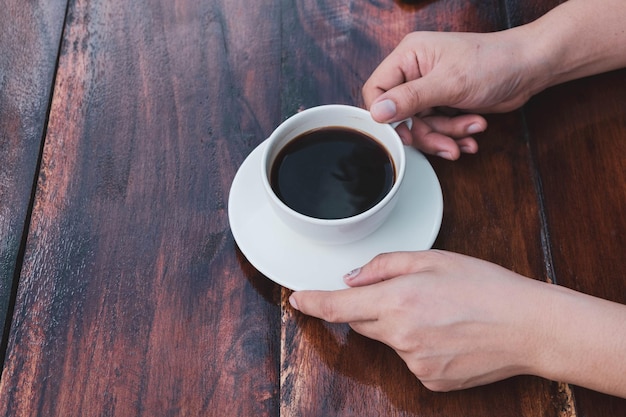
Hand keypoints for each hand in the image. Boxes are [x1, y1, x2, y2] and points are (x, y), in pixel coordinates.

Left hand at [289, 250, 551, 390]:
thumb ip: (384, 266)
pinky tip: (447, 334)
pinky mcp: (430, 381)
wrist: (528, 327)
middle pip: (361, 322)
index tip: (297, 299)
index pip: (338, 306)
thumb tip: (352, 279)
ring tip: (439, 313)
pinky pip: (409, 359)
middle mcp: (400, 336)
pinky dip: (418, 345)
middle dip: (371, 307)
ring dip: (399, 326)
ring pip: (388, 340)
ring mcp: (414, 363)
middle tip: (407, 294)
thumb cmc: (485, 286)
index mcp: (398, 300)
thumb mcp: (434, 259)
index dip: (312, 302)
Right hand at [363, 30, 542, 158]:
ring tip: (470, 133)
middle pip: (400, 115)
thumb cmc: (494, 62)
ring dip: (446, 135)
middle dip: (426, 133)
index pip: (376, 89)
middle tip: (444, 143)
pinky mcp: (444, 103)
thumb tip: (377, 112)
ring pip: (421, 126)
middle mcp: (415, 72)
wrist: (531, 68)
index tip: (403, 131)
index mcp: (409, 56)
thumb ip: (410, 98)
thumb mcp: (449, 83)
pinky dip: (455, 135)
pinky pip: (438, 128)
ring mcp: (430, 89)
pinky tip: (473, 133)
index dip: (385, 115)